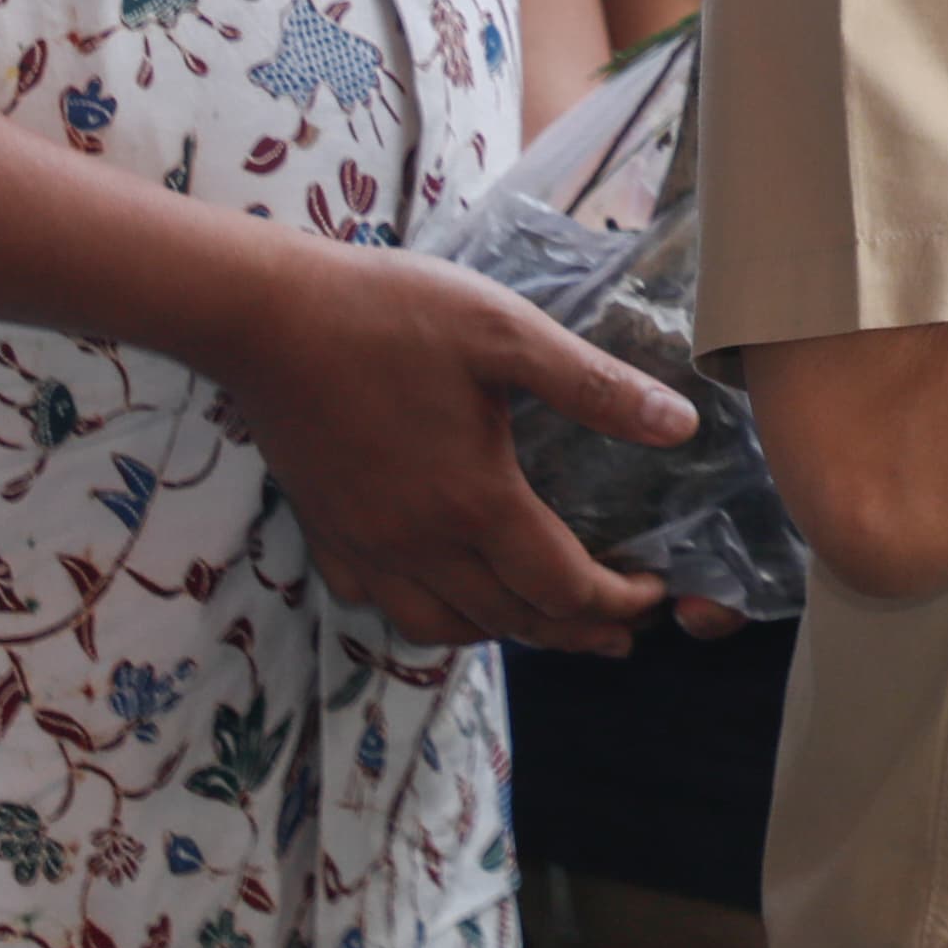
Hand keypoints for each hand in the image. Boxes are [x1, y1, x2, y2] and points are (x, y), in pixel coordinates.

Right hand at [204, 239, 694, 654]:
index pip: (560, 587)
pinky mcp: (326, 531)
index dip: (616, 603)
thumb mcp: (508, 333)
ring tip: (545, 621)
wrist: (266, 316)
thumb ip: (596, 386)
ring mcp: (364, 544)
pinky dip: (429, 613)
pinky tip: (447, 590)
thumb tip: (681, 426)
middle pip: (508, 621)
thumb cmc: (391, 315)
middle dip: (574, 632)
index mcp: (473, 501)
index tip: (654, 594)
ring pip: (441, 627)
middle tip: (621, 633)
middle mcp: (417, 542)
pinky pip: (381, 604)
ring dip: (503, 633)